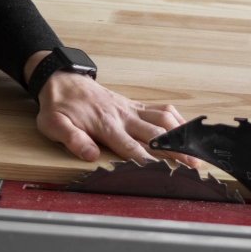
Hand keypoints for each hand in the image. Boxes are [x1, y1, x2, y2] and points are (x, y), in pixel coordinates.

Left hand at [31, 68, 186, 163]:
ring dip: (181, 134)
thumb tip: (90, 155)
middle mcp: (123, 116)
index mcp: (105, 125)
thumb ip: (72, 139)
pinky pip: (160, 109)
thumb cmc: (59, 106)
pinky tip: (186, 129)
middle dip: (176, 150)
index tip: (164, 170)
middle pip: (155, 135)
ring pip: (163, 119)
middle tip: (194, 164)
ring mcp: (130, 109)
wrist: (62, 80)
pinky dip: (176, 118)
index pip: (131, 147)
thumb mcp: (54, 125)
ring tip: (197, 150)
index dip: (148, 160)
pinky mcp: (134, 104)